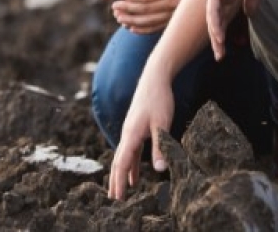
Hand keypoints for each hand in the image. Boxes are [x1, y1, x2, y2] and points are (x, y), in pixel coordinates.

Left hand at [98, 0, 195, 33]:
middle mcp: (173, 3)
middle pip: (145, 9)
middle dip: (127, 8)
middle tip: (114, 6)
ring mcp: (174, 14)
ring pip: (149, 21)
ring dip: (131, 20)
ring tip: (118, 16)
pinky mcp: (174, 21)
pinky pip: (156, 28)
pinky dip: (142, 29)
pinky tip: (131, 27)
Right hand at [108, 68, 173, 199]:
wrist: (154, 78)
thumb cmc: (159, 99)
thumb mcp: (163, 124)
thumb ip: (160, 146)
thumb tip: (158, 170)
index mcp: (131, 134)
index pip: (121, 163)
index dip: (119, 181)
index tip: (118, 197)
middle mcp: (127, 134)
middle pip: (118, 162)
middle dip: (116, 182)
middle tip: (114, 200)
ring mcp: (130, 131)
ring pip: (123, 157)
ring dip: (122, 175)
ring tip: (121, 192)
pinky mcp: (136, 128)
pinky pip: (131, 151)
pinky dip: (131, 165)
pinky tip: (135, 176)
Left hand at [206, 0, 267, 59]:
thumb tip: (250, 15)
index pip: (224, 15)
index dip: (224, 30)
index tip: (227, 46)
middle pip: (215, 19)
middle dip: (217, 38)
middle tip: (220, 55)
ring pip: (212, 17)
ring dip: (216, 35)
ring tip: (219, 51)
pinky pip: (214, 9)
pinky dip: (215, 23)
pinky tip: (218, 36)